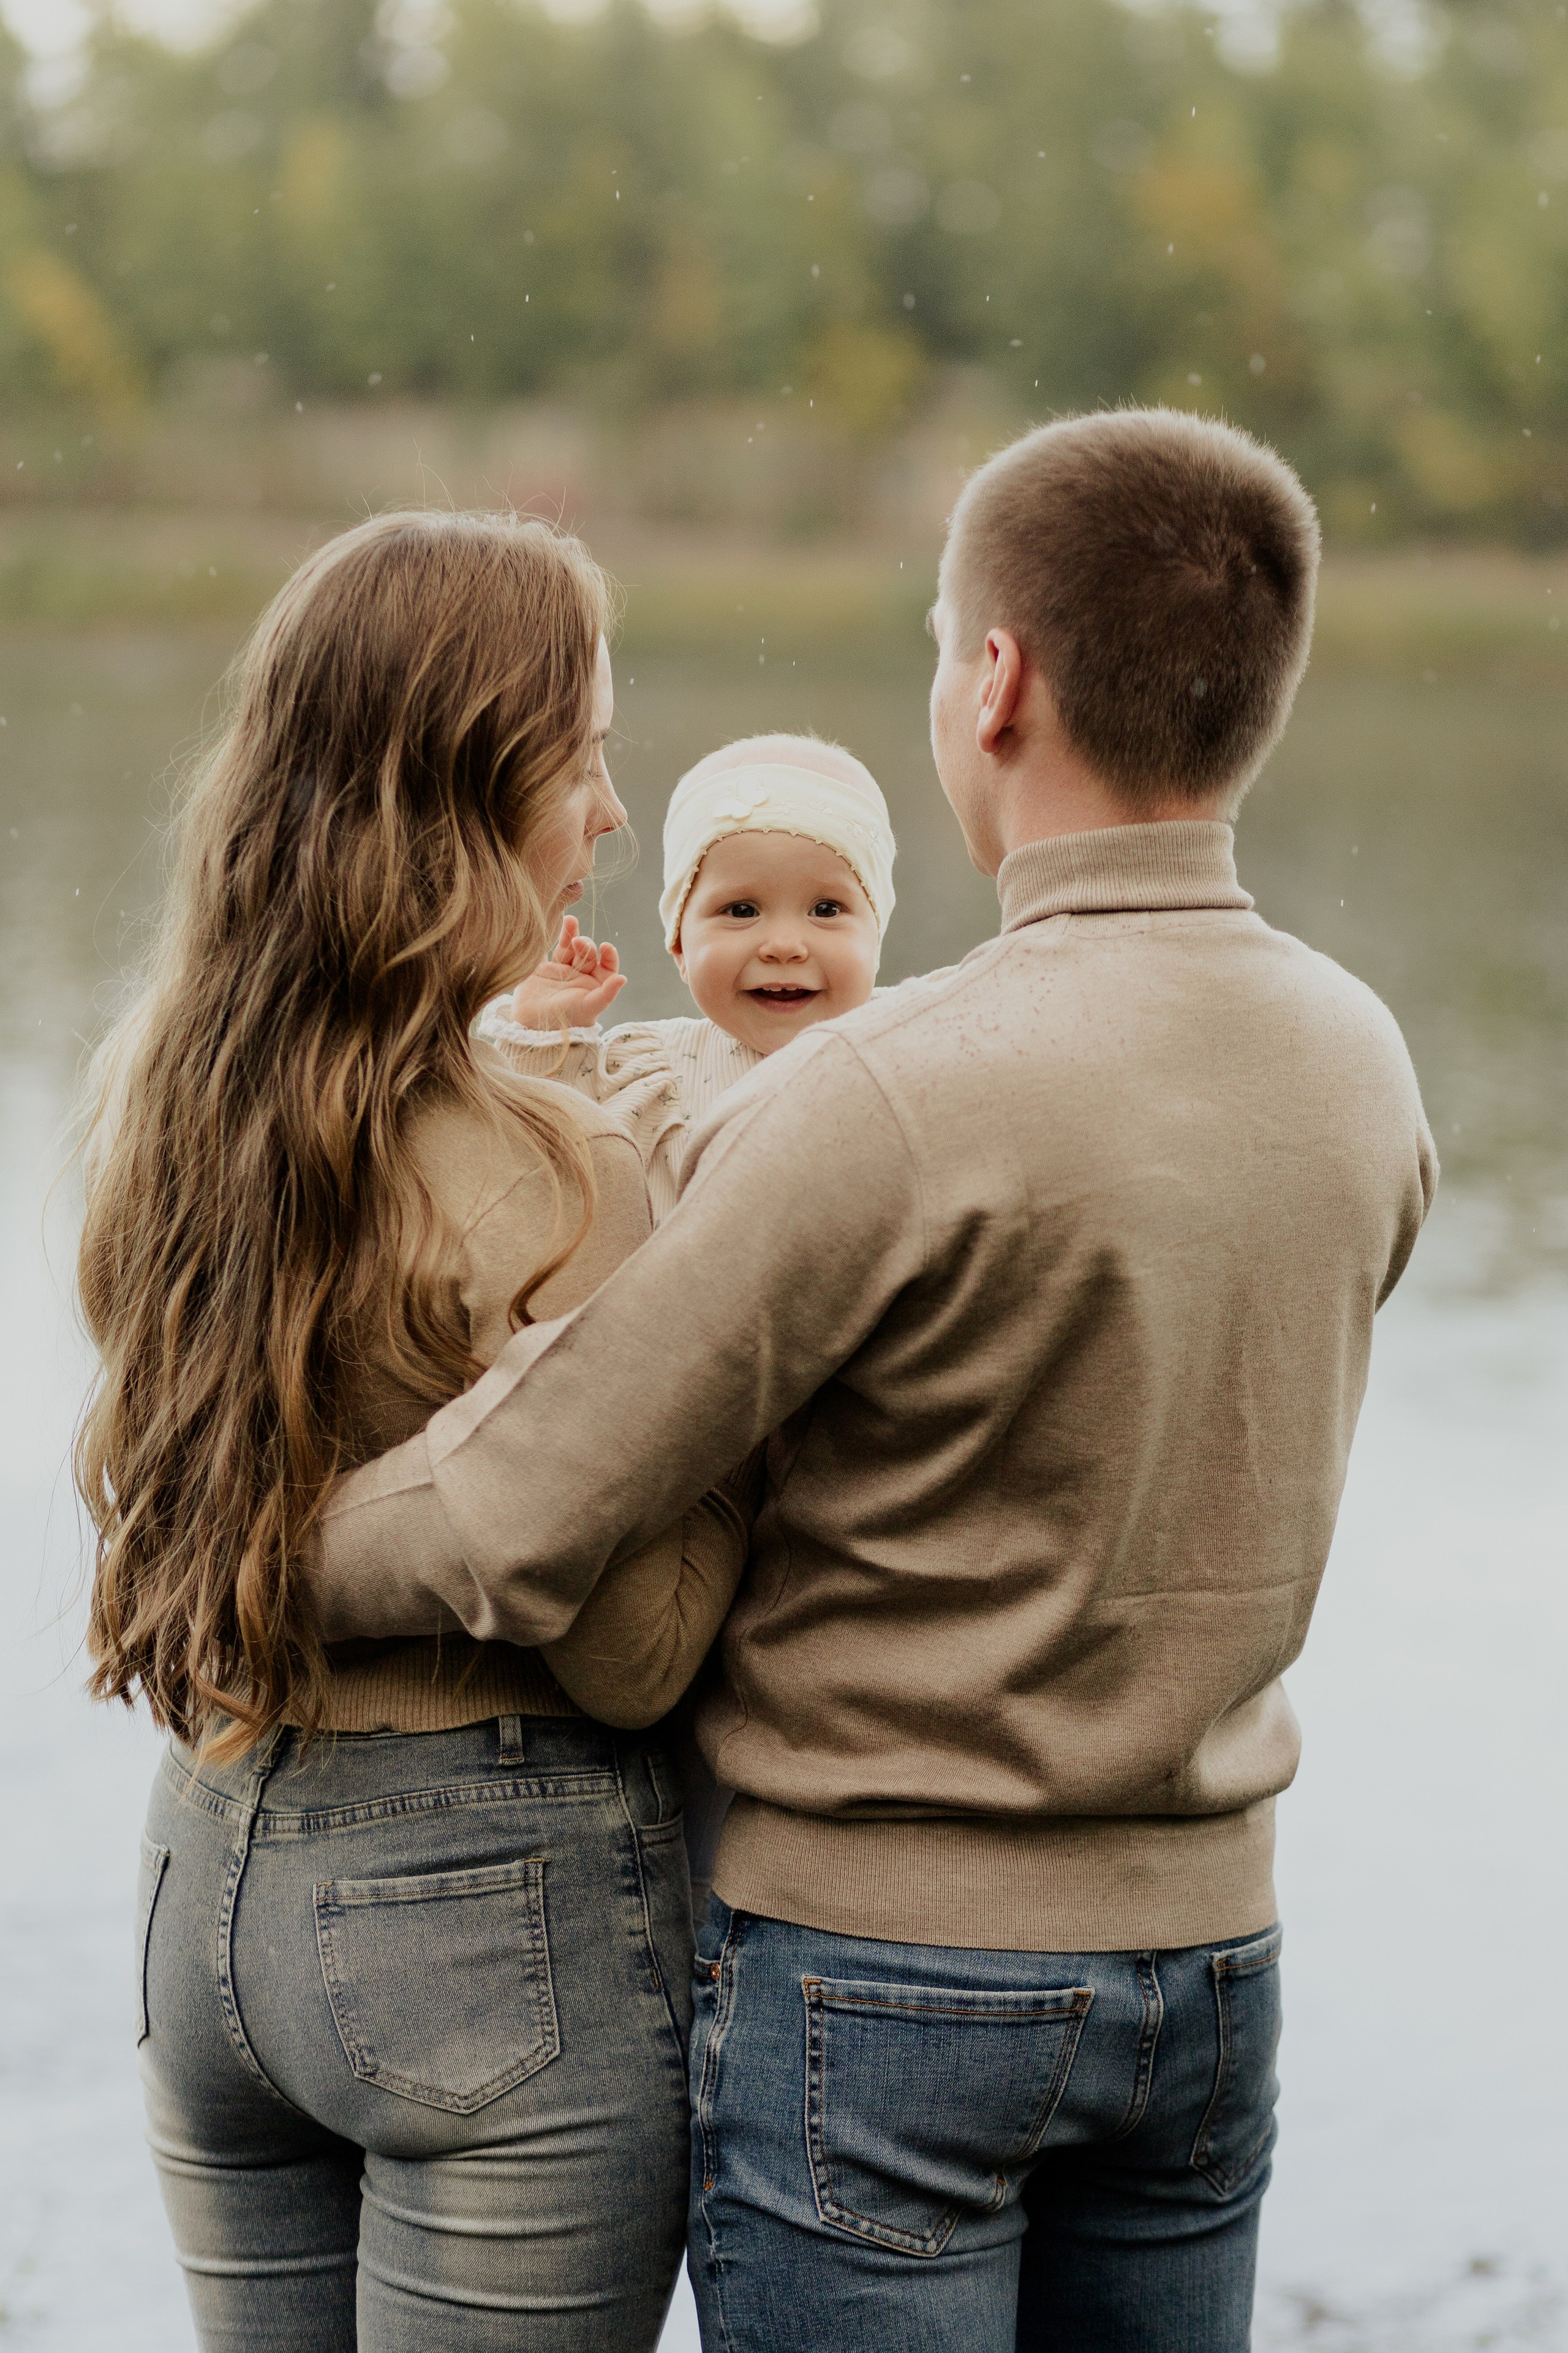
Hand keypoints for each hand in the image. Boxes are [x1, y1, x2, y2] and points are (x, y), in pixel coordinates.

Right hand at [510, 916, 626, 1027]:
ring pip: (568, 948)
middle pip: (587, 954)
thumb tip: (623, 978)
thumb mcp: (589, 1007)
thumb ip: (606, 994)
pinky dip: (549, 937)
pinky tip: (553, 922)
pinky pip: (546, 949)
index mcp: (594, 986)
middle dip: (585, 946)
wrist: (532, 1026)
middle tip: (579, 943)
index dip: (609, 955)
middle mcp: (579, 977)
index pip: (607, 966)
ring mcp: (560, 972)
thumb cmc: (565, 1020)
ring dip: (571, 934)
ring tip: (570, 920)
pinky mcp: (541, 969)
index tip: (606, 947)